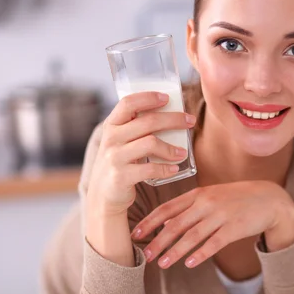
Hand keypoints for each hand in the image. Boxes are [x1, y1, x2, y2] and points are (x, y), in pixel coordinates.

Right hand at [86, 91, 195, 217]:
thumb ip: (134, 128)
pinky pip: (150, 169)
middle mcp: (111, 139)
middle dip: (174, 119)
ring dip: (172, 148)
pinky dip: (166, 169)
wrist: (102, 196)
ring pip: (150, 143)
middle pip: (148, 121)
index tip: (167, 98)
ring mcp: (114, 157)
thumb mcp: (119, 141)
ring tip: (183, 153)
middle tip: (190, 121)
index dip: (148, 97)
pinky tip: (174, 169)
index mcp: (111, 125)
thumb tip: (169, 112)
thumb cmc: (119, 163)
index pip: (128, 103)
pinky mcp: (121, 177)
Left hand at [132, 181, 293, 268]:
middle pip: (176, 224)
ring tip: (163, 263)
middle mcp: (207, 202)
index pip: (167, 208)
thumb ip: (188, 208)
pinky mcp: (234, 228)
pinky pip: (214, 243)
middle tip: (146, 255)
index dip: (150, 222)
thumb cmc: (237, 198)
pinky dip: (201, 253)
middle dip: (158, 241)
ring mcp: (221, 215)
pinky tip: (190, 263)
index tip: (137, 234)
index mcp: (198, 193)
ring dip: (175, 251)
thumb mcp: (211, 196)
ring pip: (193, 235)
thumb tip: (165, 224)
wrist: (270, 199)